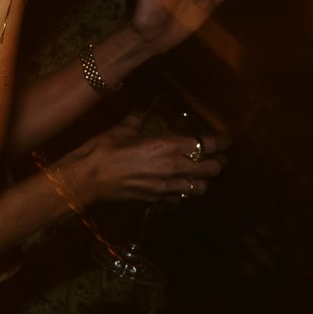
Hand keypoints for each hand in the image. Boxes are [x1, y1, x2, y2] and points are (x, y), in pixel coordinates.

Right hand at [59, 114, 228, 202]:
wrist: (87, 178)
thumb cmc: (103, 149)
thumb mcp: (122, 129)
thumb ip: (137, 121)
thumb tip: (140, 113)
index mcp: (168, 145)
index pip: (207, 144)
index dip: (221, 143)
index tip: (225, 141)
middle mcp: (173, 167)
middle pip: (212, 168)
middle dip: (218, 163)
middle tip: (217, 159)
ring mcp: (166, 186)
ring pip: (200, 187)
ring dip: (202, 180)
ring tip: (199, 175)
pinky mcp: (156, 199)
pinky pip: (179, 197)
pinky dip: (182, 192)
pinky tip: (177, 187)